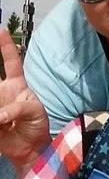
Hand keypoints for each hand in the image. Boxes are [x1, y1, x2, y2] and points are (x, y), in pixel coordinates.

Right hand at [0, 29, 50, 171]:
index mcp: (17, 85)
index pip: (11, 61)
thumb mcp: (34, 112)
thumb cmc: (36, 124)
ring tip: (3, 119)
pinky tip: (2, 124)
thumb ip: (18, 109)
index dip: (6, 46)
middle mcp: (1, 91)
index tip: (1, 29)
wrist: (30, 148)